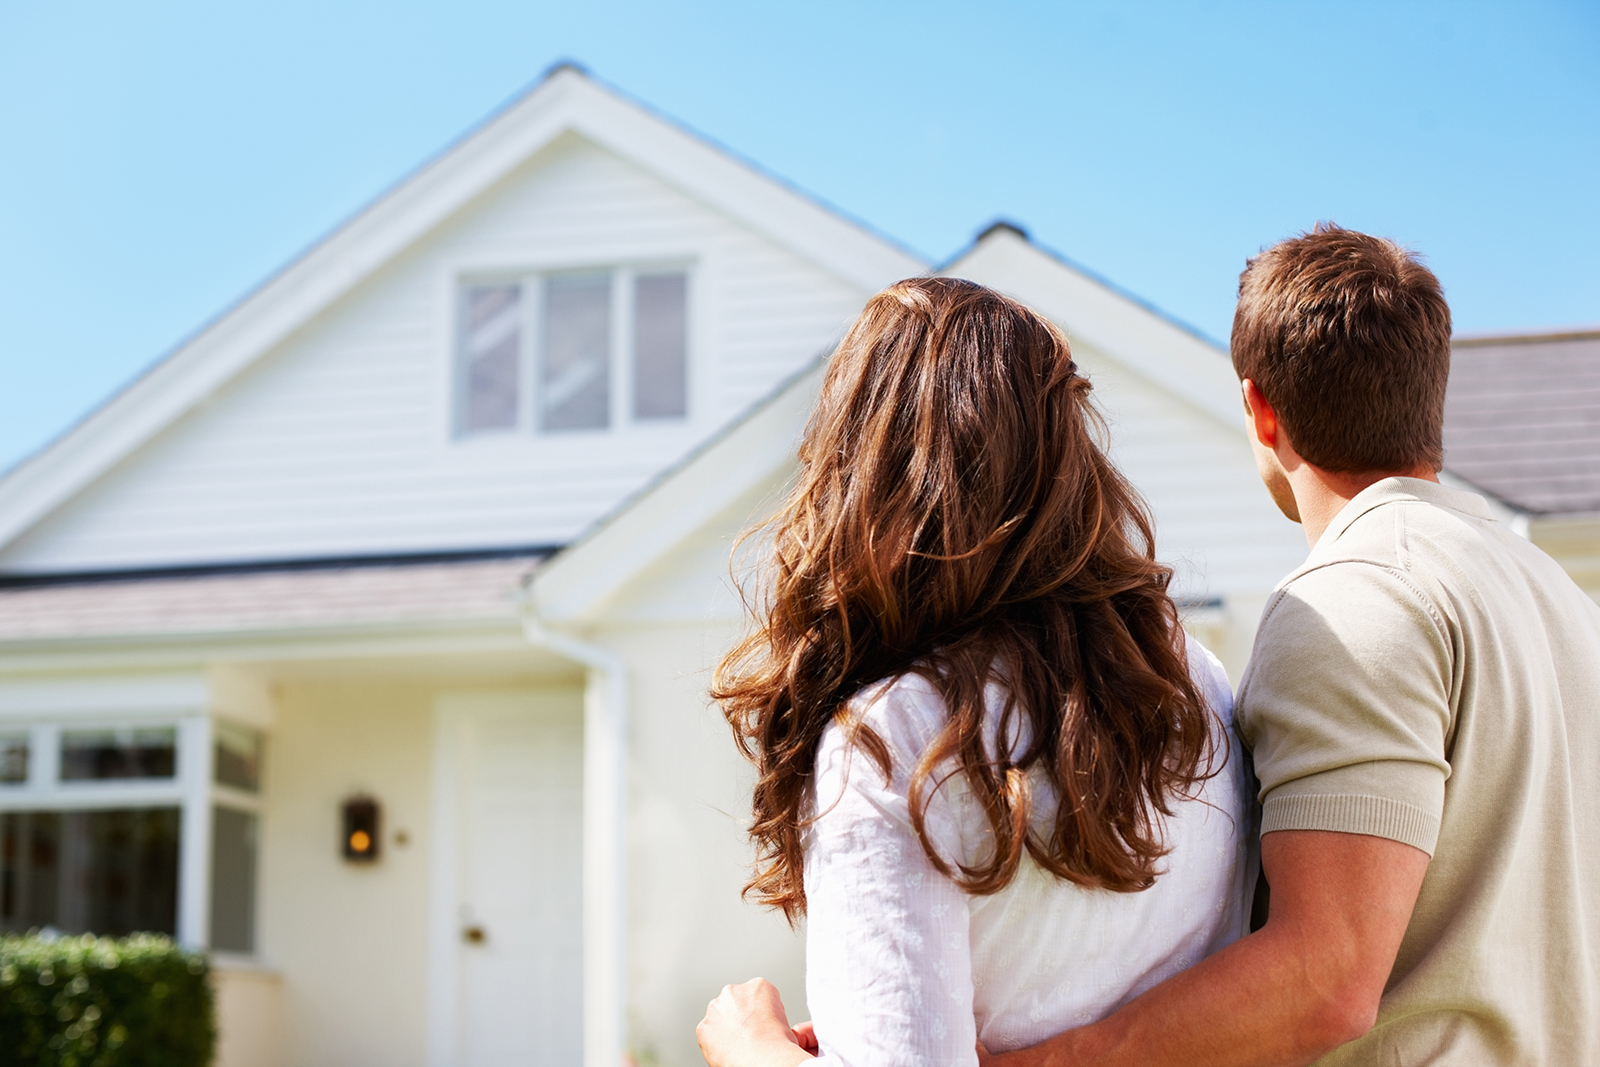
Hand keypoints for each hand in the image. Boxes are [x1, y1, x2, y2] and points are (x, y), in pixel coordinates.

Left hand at [697, 978, 814, 1066]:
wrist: (764, 1060)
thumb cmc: (777, 1045)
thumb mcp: (784, 1018)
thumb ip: (767, 1010)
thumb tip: (760, 1022)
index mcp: (758, 986)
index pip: (755, 996)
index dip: (759, 1014)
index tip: (761, 1026)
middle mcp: (734, 991)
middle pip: (734, 1003)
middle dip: (738, 1017)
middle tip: (748, 1036)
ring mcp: (716, 1007)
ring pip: (718, 1017)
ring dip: (724, 1028)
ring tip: (738, 1046)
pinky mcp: (704, 1026)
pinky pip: (707, 1034)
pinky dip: (714, 1042)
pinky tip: (728, 1051)